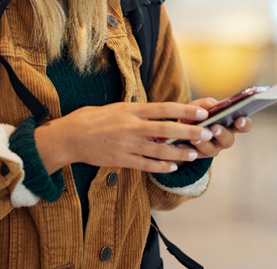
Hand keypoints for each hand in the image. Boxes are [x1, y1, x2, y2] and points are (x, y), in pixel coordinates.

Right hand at [34, 102, 214, 174]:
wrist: (69, 137)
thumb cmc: (93, 118)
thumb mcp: (117, 108)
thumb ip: (138, 111)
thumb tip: (160, 114)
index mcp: (131, 110)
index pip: (164, 108)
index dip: (185, 110)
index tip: (202, 112)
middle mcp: (131, 126)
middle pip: (166, 130)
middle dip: (189, 132)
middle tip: (207, 133)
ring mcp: (126, 144)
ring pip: (159, 150)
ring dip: (179, 153)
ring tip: (195, 154)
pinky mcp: (121, 160)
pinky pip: (145, 164)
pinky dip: (160, 166)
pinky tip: (173, 167)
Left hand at [185, 97, 252, 159]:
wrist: (179, 125)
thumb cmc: (196, 113)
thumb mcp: (202, 105)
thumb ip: (210, 104)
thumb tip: (219, 105)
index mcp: (230, 124)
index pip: (244, 125)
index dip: (244, 124)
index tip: (239, 119)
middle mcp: (224, 138)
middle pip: (229, 140)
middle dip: (222, 133)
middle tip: (215, 128)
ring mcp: (213, 148)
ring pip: (212, 149)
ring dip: (204, 143)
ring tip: (196, 137)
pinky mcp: (199, 155)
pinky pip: (196, 154)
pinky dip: (189, 148)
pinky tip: (184, 142)